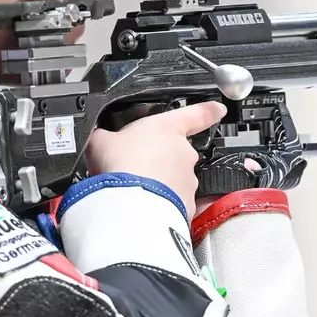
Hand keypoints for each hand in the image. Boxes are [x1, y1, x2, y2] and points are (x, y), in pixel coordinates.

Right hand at [85, 101, 225, 215]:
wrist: (129, 206)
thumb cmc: (119, 167)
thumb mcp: (101, 142)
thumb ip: (105, 137)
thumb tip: (98, 139)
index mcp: (167, 128)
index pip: (196, 114)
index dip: (208, 110)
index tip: (218, 109)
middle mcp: (184, 153)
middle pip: (175, 154)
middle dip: (158, 162)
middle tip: (133, 169)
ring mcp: (188, 180)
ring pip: (174, 180)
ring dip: (158, 184)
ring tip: (133, 190)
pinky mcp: (186, 205)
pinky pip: (173, 202)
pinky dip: (160, 204)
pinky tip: (140, 207)